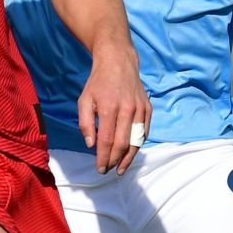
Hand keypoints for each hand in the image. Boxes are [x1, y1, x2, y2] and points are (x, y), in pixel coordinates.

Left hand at [77, 39, 150, 174]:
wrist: (118, 62)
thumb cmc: (98, 83)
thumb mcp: (84, 100)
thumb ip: (85, 123)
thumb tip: (91, 145)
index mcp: (109, 107)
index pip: (107, 140)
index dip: (103, 157)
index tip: (100, 168)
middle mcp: (127, 109)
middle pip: (123, 143)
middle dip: (115, 161)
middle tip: (108, 170)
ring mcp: (140, 109)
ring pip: (137, 140)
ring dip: (129, 158)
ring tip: (121, 168)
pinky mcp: (148, 108)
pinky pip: (145, 131)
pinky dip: (138, 144)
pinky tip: (131, 153)